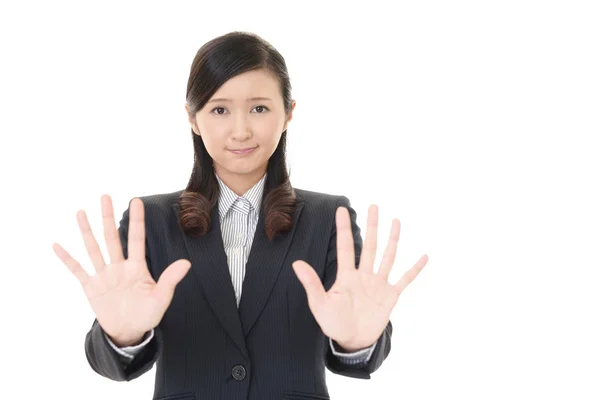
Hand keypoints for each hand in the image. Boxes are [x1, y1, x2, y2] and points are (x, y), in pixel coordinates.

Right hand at [53, 195, 190, 344]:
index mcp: (137, 267)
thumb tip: (187, 263)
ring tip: (80, 212)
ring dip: (86, 231)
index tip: (136, 200)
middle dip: (108, 217)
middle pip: (112, 237)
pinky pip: (77, 270)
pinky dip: (67, 258)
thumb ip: (170, 279)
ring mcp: (104, 275)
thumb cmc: (148, 314)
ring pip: (94, 248)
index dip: (136, 220)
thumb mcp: (161, 298)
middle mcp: (119, 267)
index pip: (136, 239)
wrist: (129, 332)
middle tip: (105, 196)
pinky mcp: (91, 287)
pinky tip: (57, 245)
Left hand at [292, 204, 427, 350]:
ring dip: (392, 239)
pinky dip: (414, 269)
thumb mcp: (320, 304)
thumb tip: (296, 263)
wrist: (352, 341)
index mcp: (346, 275)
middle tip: (374, 206)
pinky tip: (424, 256)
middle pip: (369, 245)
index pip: (345, 246)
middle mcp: (364, 275)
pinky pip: (405, 279)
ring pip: (387, 256)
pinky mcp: (390, 296)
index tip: (341, 209)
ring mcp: (378, 284)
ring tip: (396, 221)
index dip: (343, 228)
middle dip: (372, 226)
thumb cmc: (333, 323)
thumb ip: (312, 283)